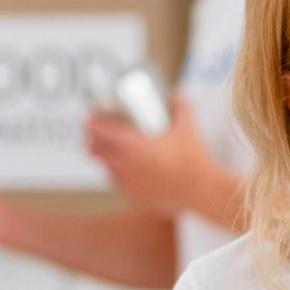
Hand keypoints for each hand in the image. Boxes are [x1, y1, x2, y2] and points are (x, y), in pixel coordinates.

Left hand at [85, 95, 215, 216]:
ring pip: (103, 166)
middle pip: (92, 149)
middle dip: (92, 138)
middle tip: (100, 131)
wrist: (199, 190)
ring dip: (104, 156)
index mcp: (130, 145)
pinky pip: (116, 181)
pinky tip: (127, 167)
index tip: (93, 116)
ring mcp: (125, 182)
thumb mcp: (187, 126)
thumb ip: (180, 106)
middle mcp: (122, 164)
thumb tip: (175, 94)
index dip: (91, 121)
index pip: (96, 130)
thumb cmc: (191, 159)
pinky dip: (118, 172)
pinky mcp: (132, 194)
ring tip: (114, 148)